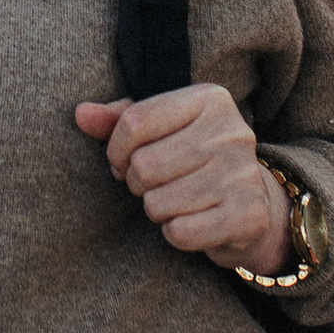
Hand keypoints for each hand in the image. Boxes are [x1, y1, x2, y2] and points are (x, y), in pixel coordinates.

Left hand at [75, 84, 291, 273]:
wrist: (253, 205)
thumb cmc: (194, 160)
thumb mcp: (162, 129)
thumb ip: (118, 119)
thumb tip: (80, 114)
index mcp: (210, 99)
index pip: (135, 121)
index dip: (116, 149)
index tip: (123, 161)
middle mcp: (231, 132)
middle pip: (143, 166)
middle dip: (137, 183)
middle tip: (155, 185)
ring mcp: (243, 174)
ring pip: (158, 203)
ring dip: (157, 209)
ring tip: (176, 201)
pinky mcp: (248, 216)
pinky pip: (181, 232)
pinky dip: (176, 233)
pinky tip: (192, 221)